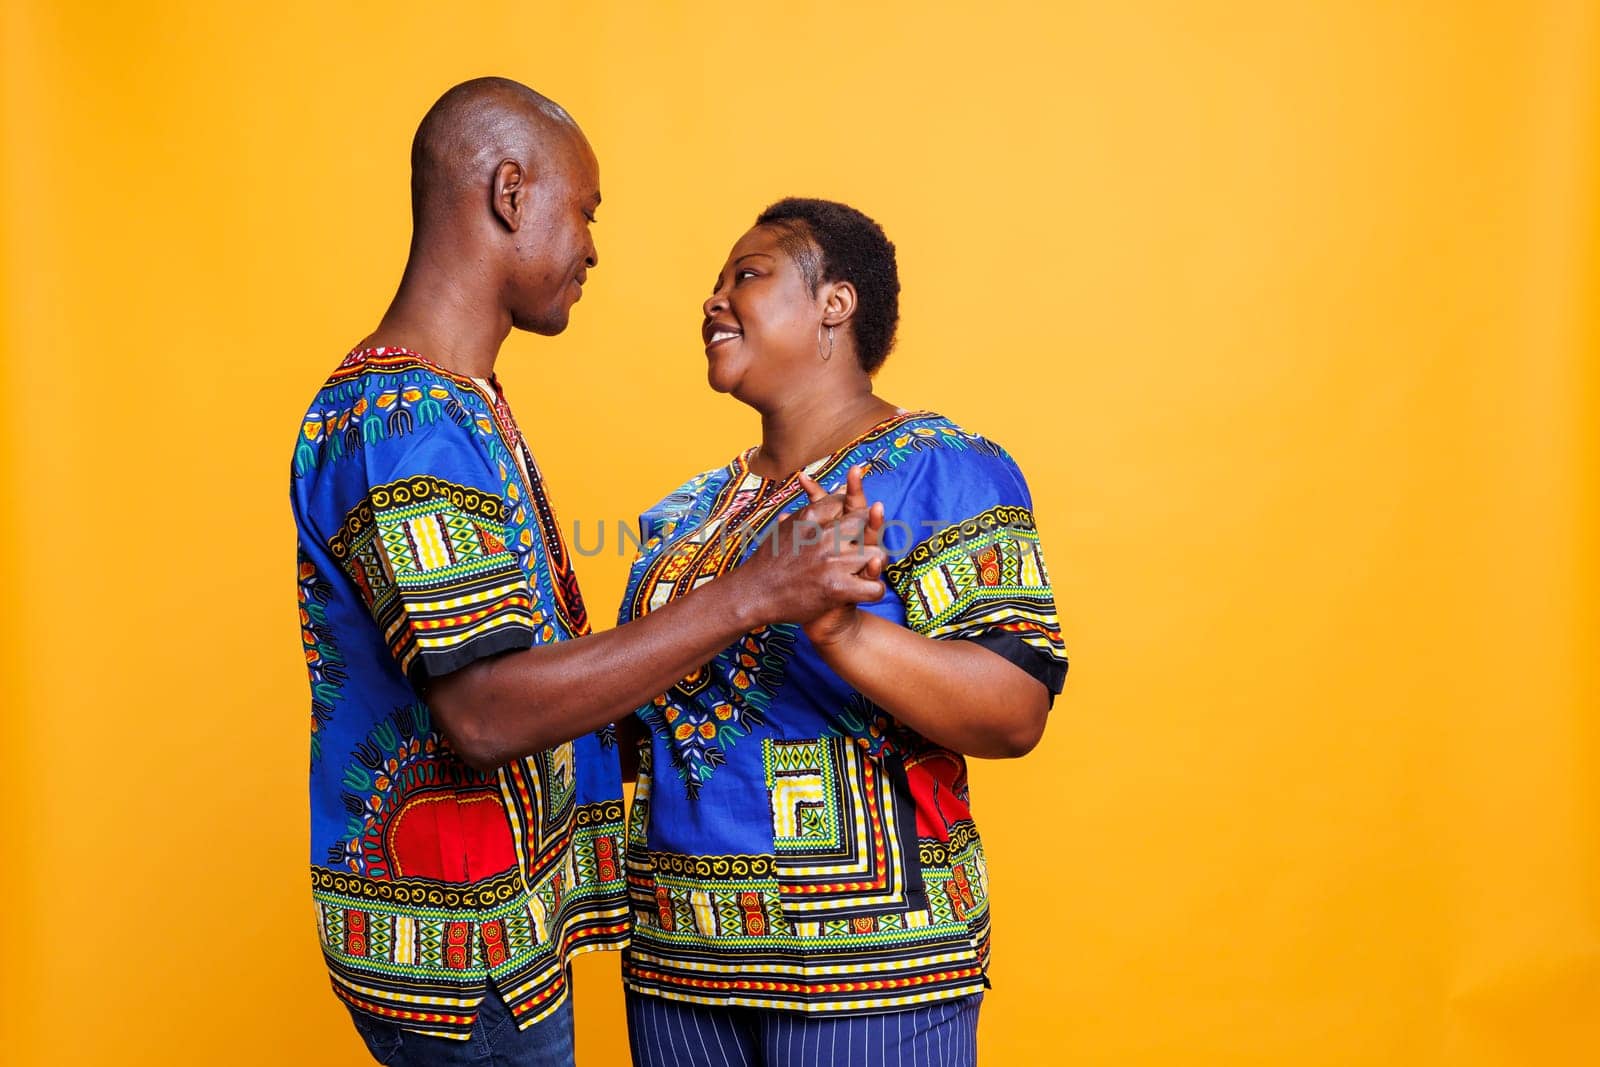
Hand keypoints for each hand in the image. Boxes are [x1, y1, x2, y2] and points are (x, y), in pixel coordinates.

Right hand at [736, 464, 886, 627]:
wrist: (753, 593)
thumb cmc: (769, 560)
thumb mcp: (787, 525)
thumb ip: (811, 508)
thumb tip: (829, 486)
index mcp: (811, 516)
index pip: (847, 501)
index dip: (854, 515)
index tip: (850, 530)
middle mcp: (825, 535)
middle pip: (867, 522)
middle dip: (871, 534)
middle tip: (863, 549)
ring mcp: (832, 561)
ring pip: (877, 554)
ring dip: (874, 564)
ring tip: (864, 572)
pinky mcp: (836, 588)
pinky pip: (874, 587)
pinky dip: (873, 591)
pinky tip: (863, 591)